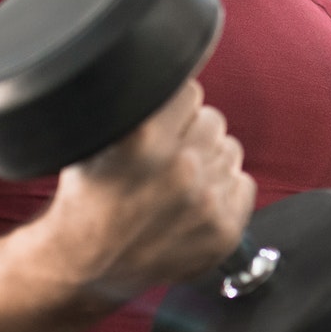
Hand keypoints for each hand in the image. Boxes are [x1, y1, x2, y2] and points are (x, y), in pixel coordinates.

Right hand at [46, 78, 254, 299]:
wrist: (86, 266)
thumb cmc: (88, 200)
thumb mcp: (93, 140)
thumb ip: (131, 106)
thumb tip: (160, 64)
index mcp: (143, 139)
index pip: (188, 91)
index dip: (172, 107)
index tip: (160, 124)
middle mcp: (178, 168)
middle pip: (212, 119)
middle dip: (191, 133)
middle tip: (166, 157)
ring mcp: (204, 202)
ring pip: (230, 149)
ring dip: (209, 160)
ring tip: (178, 182)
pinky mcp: (223, 231)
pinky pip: (244, 183)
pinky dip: (224, 191)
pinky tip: (193, 203)